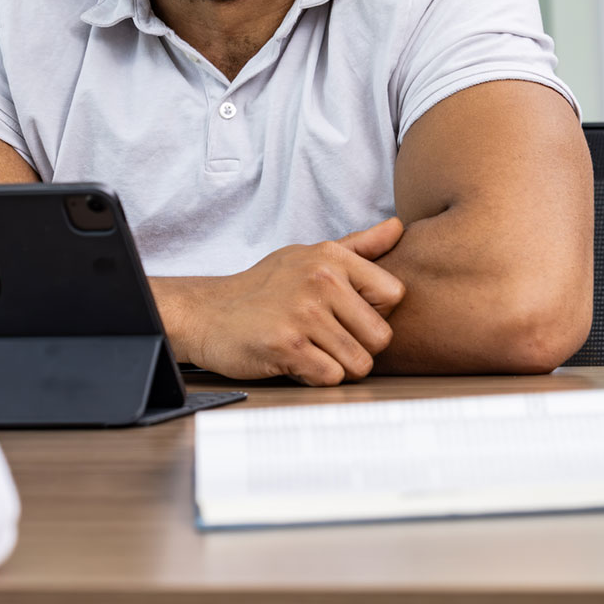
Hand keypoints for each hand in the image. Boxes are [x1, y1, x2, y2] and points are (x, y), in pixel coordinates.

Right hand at [161, 217, 406, 385]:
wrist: (205, 312)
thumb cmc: (261, 288)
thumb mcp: (306, 256)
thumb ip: (357, 247)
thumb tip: (398, 226)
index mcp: (330, 257)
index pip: (394, 294)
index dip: (374, 312)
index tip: (344, 313)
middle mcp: (320, 280)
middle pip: (381, 337)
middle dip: (357, 346)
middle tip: (324, 338)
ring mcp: (303, 313)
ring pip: (359, 363)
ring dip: (336, 365)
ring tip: (308, 349)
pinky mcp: (286, 345)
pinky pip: (331, 377)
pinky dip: (314, 377)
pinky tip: (293, 360)